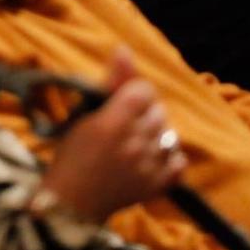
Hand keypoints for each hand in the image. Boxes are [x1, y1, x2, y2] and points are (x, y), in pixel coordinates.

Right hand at [41, 50, 184, 220]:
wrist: (73, 201)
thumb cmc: (71, 154)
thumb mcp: (85, 114)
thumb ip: (110, 83)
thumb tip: (124, 48)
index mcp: (112, 123)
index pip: (143, 90)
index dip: (133, 91)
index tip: (120, 100)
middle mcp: (135, 143)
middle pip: (158, 110)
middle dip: (143, 111)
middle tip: (124, 121)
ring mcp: (150, 166)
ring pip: (169, 133)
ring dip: (155, 133)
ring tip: (136, 140)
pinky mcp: (159, 185)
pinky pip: (178, 160)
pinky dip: (168, 155)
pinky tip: (151, 156)